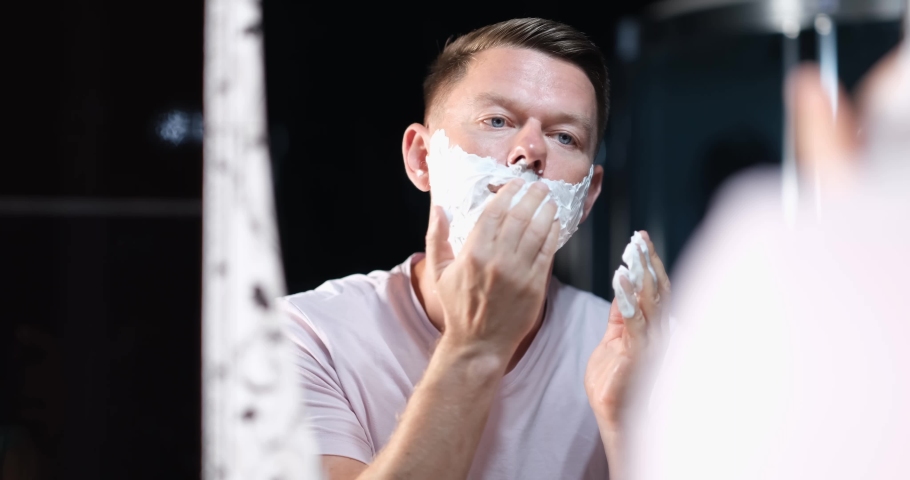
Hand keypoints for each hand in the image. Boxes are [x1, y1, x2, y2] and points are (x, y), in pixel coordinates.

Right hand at [424, 179, 559, 359]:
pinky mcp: (535, 285)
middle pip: (520, 216)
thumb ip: (436, 236)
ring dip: (546, 211)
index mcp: (473, 253)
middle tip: (539, 186)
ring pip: (538, 231)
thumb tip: (438, 207)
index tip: (516, 183)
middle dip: (532, 196)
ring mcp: (519, 273)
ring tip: (549, 200)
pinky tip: (554, 223)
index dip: (508, 193)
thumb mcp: (439, 271)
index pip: (495, 212)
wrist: (479, 342)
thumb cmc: (458, 307)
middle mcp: (497, 260)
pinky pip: (547, 252)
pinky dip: (553, 234)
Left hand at [585, 231, 670, 430]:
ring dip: (641, 274)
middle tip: (638, 238)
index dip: (648, 263)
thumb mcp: (613, 341)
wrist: (615, 418)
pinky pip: (635, 321)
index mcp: (651, 328)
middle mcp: (658, 333)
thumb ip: (619, 316)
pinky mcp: (640, 354)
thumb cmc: (614, 384)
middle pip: (657, 289)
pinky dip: (628, 298)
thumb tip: (621, 288)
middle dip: (648, 261)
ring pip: (651, 301)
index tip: (639, 239)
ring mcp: (652, 343)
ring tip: (631, 252)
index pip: (654, 288)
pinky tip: (620, 280)